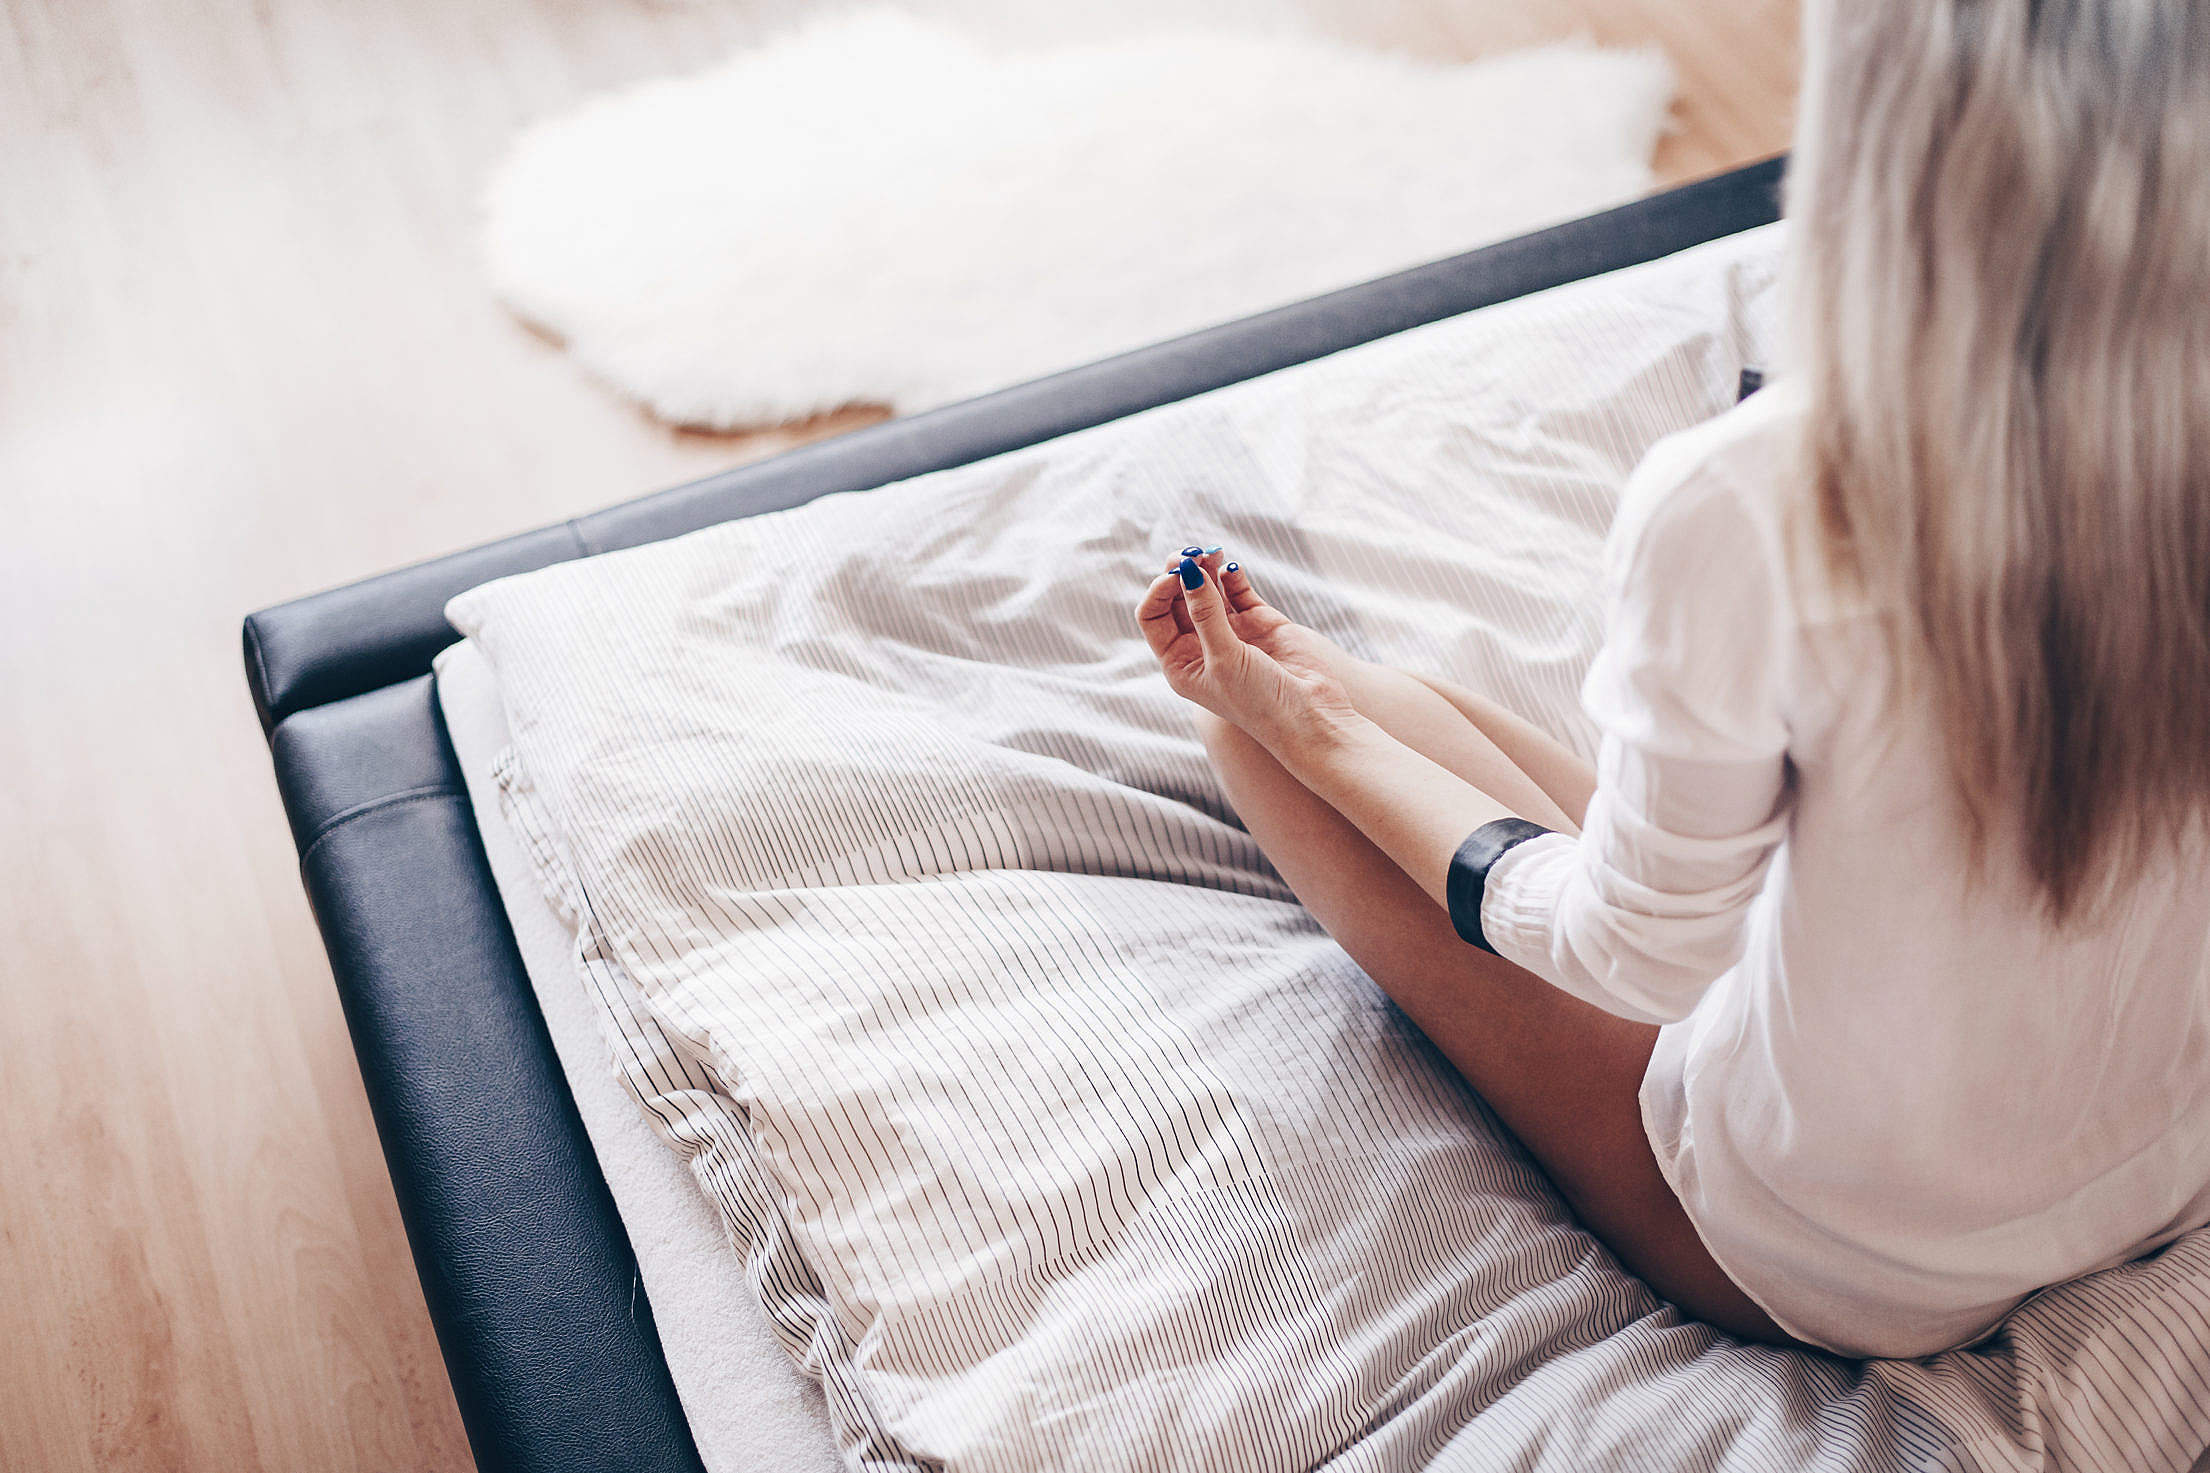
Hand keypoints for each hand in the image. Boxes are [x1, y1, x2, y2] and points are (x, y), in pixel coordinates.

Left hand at [1136, 550, 1358, 753]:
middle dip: (1181, 574)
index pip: (1154, 618)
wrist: (1310, 718)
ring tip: (1210, 552)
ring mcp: (1230, 632)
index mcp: (1180, 664)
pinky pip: (1237, 590)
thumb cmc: (1259, 702)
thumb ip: (1204, 612)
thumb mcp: (1223, 658)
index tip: (1175, 574)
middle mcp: (1201, 646)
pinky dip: (1231, 576)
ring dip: (1205, 568)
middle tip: (1190, 554)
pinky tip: (1230, 568)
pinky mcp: (1259, 622)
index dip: (1158, 592)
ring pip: (1208, 590)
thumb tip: (1186, 569)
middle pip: (1178, 598)